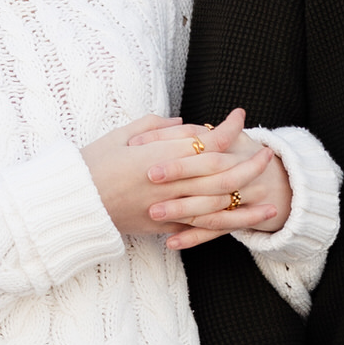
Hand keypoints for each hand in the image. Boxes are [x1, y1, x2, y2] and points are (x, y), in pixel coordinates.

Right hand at [79, 110, 277, 243]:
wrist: (71, 204)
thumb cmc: (92, 162)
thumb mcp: (122, 134)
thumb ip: (156, 126)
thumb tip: (187, 124)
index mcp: (158, 154)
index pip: (205, 140)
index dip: (228, 129)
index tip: (240, 116)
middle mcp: (168, 182)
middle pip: (219, 173)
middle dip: (247, 163)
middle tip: (267, 154)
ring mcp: (166, 207)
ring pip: (217, 205)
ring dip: (246, 201)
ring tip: (272, 199)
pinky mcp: (162, 227)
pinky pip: (199, 228)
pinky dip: (223, 226)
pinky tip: (243, 225)